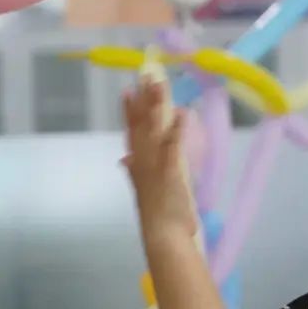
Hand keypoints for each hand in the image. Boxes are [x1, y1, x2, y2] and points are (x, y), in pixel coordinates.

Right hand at [122, 80, 196, 238]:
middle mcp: (144, 162)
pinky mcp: (172, 174)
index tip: (127, 91)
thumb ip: (133, 172)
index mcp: (138, 165)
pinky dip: (178, 131)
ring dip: (157, 105)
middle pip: (142, 124)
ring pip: (155, 130)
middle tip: (145, 72)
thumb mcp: (143, 190)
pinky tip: (183, 114)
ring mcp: (157, 167)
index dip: (129, 111)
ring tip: (159, 82)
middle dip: (143, 98)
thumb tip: (124, 159)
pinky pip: (175, 149)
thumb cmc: (157, 216)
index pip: (131, 132)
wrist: (163, 236)